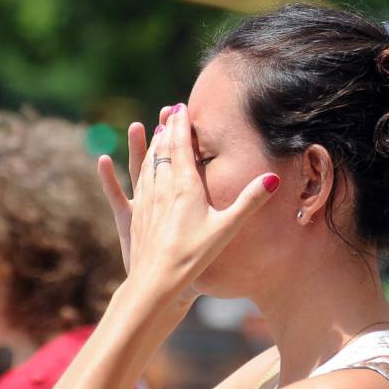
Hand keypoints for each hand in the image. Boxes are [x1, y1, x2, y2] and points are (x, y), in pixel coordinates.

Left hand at [98, 102, 278, 302]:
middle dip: (167, 129)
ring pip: (147, 164)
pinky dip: (126, 170)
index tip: (181, 106)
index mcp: (184, 186)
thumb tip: (272, 179)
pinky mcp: (135, 216)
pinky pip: (129, 185)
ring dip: (151, 145)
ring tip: (154, 130)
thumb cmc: (195, 256)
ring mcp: (146, 201)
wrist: (157, 281)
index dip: (182, 125)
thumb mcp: (227, 228)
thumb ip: (249, 201)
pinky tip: (115, 162)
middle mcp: (162, 188)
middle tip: (170, 112)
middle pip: (163, 150)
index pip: (182, 146)